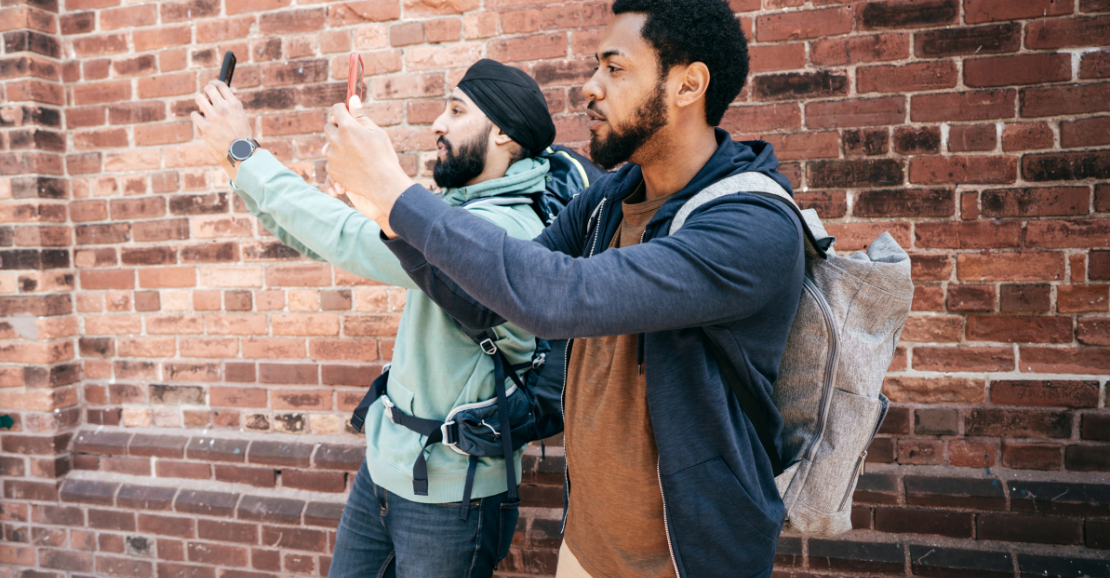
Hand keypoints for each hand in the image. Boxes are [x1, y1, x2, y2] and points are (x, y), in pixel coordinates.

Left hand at [191, 80, 253, 181]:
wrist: (241, 150)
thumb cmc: (242, 132)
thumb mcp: (241, 114)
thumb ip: (234, 102)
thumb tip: (231, 90)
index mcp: (234, 104)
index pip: (221, 85)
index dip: (215, 83)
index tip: (212, 85)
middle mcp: (224, 108)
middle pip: (209, 89)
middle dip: (206, 91)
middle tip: (206, 96)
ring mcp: (214, 117)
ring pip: (199, 99)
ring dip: (199, 102)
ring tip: (202, 107)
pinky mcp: (206, 127)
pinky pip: (195, 115)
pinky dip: (196, 116)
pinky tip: (200, 119)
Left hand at [324, 97, 412, 237]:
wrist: (384, 185)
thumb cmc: (384, 156)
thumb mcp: (376, 132)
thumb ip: (361, 116)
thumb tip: (353, 99)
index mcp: (348, 127)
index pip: (337, 109)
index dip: (343, 109)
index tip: (348, 113)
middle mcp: (336, 140)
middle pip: (328, 126)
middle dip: (338, 128)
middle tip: (352, 134)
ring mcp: (332, 156)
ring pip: (330, 145)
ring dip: (339, 146)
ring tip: (357, 154)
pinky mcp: (332, 170)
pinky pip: (332, 160)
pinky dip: (340, 161)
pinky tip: (355, 165)